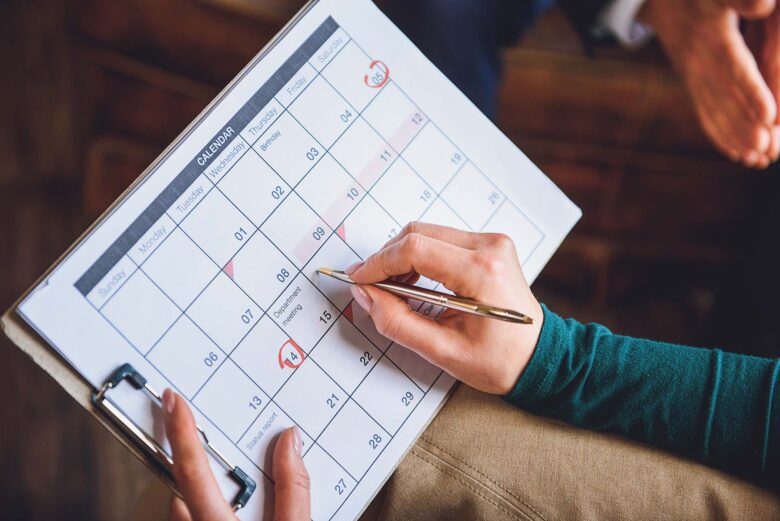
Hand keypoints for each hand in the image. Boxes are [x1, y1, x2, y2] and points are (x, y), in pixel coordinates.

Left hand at [162, 389, 310, 520]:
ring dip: (196, 496)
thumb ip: (293, 489)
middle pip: (179, 490)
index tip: (176, 403)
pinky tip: (227, 511)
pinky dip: (201, 512)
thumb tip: (291, 443)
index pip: (192, 470)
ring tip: (222, 488)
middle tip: (195, 437)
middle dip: (189, 466)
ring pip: (182, 512)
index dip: (181, 432)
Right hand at [347, 222, 542, 394]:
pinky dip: (420, 256)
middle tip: (371, 286)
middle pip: (418, 233)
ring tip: (392, 288)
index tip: (358, 279)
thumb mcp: (443, 351)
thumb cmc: (500, 361)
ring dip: (402, 256)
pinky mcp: (489, 246)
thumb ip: (397, 322)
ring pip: (427, 232)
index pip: (414, 249)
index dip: (379, 263)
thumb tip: (366, 294)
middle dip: (387, 258)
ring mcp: (492, 243)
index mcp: (481, 272)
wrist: (539, 358)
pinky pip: (442, 239)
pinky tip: (413, 281)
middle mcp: (489, 248)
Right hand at [640, 0, 779, 167]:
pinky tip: (736, 153)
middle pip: (725, 99)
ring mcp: (694, 77)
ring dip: (735, 137)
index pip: (734, 69)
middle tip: (766, 150)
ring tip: (756, 160)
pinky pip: (706, 113)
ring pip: (716, 111)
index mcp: (712, 38)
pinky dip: (721, 134)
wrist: (660, 0)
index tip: (770, 115)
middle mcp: (699, 63)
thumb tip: (765, 4)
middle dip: (745, 126)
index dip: (751, 92)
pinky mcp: (694, 84)